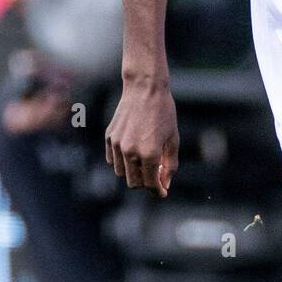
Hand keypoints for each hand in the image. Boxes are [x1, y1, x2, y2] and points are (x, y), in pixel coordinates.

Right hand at [105, 78, 178, 196]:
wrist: (144, 89)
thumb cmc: (163, 113)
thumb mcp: (173, 140)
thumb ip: (169, 165)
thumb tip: (164, 184)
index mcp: (149, 154)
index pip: (150, 184)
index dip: (158, 191)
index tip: (162, 192)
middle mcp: (130, 152)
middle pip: (134, 183)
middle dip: (145, 183)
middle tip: (155, 176)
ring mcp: (117, 145)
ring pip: (121, 173)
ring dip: (133, 173)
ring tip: (145, 161)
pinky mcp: (109, 137)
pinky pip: (112, 159)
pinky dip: (122, 161)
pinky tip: (133, 152)